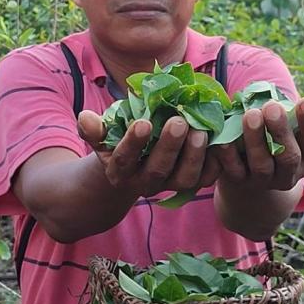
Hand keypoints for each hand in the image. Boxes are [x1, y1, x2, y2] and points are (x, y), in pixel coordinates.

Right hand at [77, 111, 219, 196]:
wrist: (133, 169)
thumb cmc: (117, 142)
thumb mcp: (102, 136)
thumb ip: (94, 129)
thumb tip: (84, 118)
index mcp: (119, 171)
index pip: (125, 159)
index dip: (133, 143)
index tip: (143, 123)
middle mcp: (145, 183)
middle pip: (158, 171)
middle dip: (169, 146)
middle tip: (178, 121)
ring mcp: (169, 185)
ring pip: (184, 179)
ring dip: (194, 156)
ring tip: (200, 131)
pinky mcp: (190, 184)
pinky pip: (205, 180)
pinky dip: (214, 163)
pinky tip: (218, 141)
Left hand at [211, 86, 303, 190]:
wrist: (251, 174)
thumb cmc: (280, 140)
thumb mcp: (296, 127)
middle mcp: (289, 174)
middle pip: (288, 157)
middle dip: (281, 131)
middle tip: (271, 106)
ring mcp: (263, 181)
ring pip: (262, 165)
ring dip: (256, 140)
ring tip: (250, 114)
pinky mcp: (239, 183)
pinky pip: (234, 171)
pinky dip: (229, 155)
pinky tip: (224, 139)